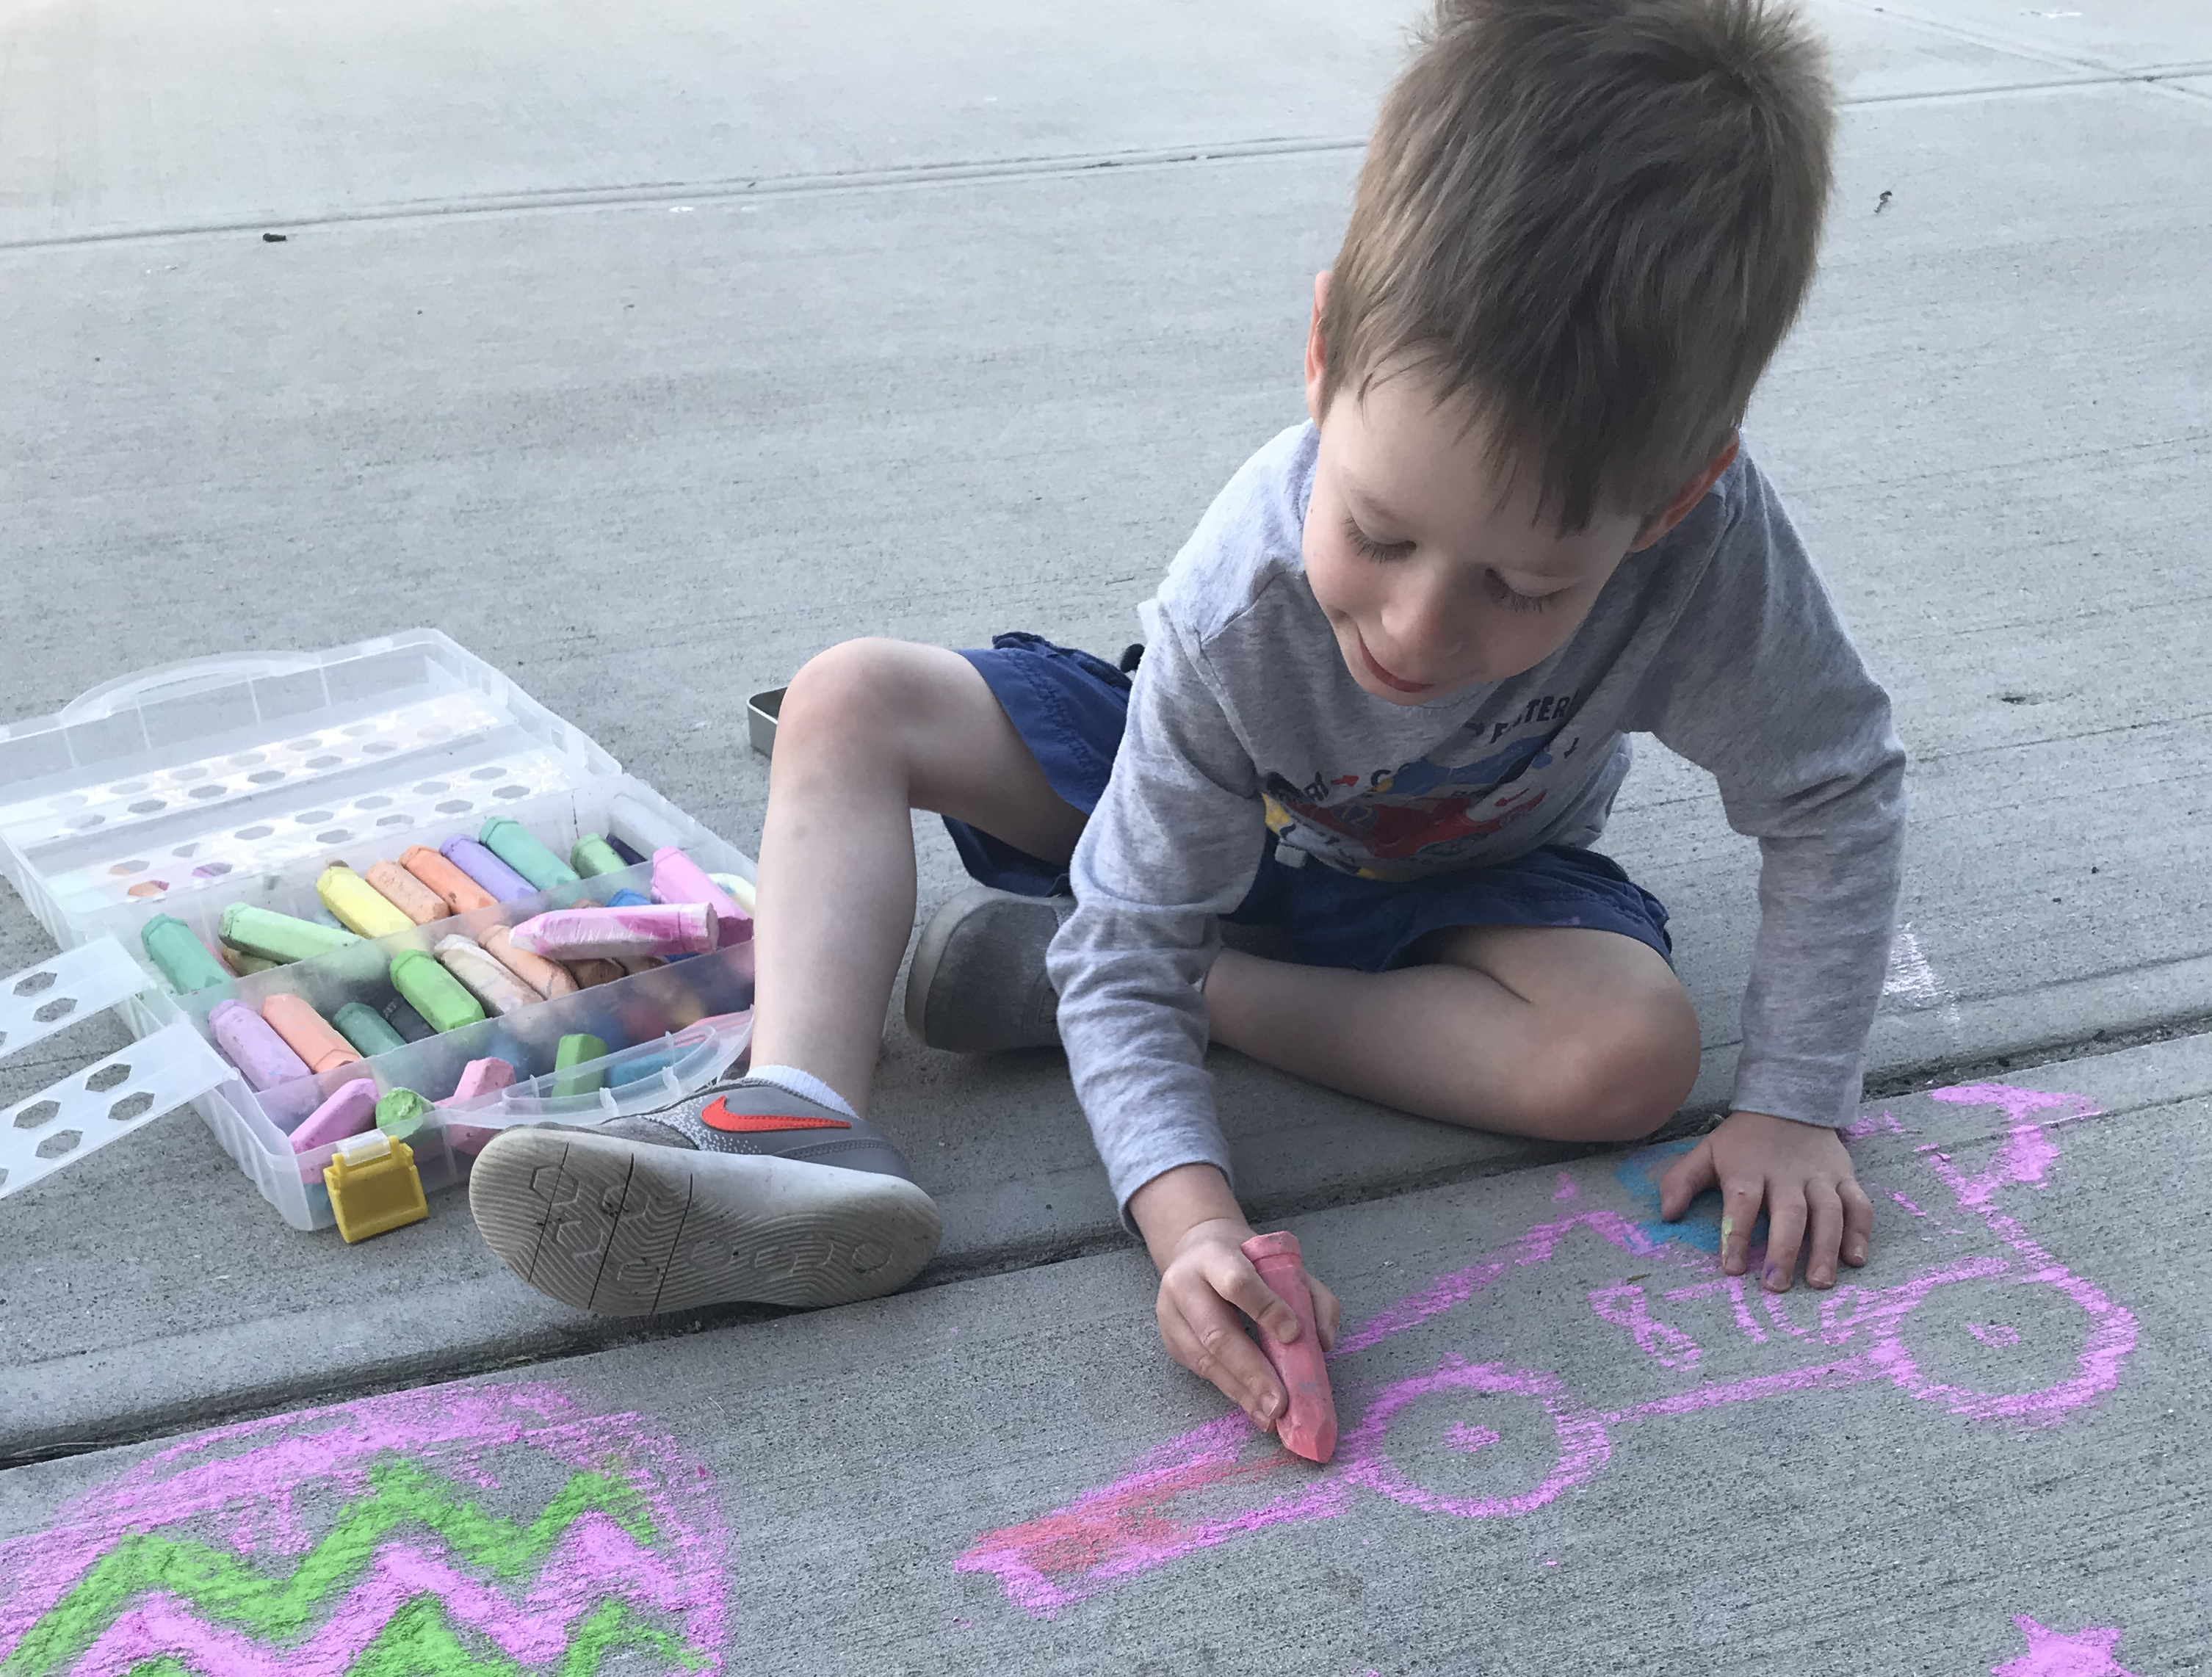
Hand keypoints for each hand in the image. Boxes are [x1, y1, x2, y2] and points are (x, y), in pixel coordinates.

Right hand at [1153, 1217, 1341, 1430]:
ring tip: (1270, 1415)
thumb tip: (1322, 1343)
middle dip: (1252, 1372)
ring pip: (1205, 1359)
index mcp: (1214, 1256)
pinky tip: (1253, 1407)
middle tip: (1280, 1403)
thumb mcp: (1281, 1263)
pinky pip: (1202, 1371)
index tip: (1293, 1334)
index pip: (1237, 1282)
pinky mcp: (1171, 1341)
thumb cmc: (1246, 1262)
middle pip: (1216, 1332)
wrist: (1193, 1253)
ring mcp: (1171, 1316)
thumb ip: (1311, 1296)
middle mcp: (1184, 1285)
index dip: (1265, 1308)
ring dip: (1241, 1392)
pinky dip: (1231, 1391)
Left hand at [1657, 1109, 1873, 1291]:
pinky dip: (1860, 1232)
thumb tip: (1666, 1214)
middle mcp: (1787, 1174)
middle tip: (1776, 1285)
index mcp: (1749, 1168)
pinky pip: (1858, 1205)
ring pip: (1828, 1212)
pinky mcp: (1846, 1177)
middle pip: (1789, 1212)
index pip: (1742, 1202)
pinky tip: (1856, 1259)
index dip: (1735, 1235)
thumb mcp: (1707, 1151)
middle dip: (1783, 1249)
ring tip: (1819, 1281)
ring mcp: (1820, 1176)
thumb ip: (1682, 1180)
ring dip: (1825, 1247)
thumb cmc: (1743, 1140)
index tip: (1731, 1268)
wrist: (1789, 1102)